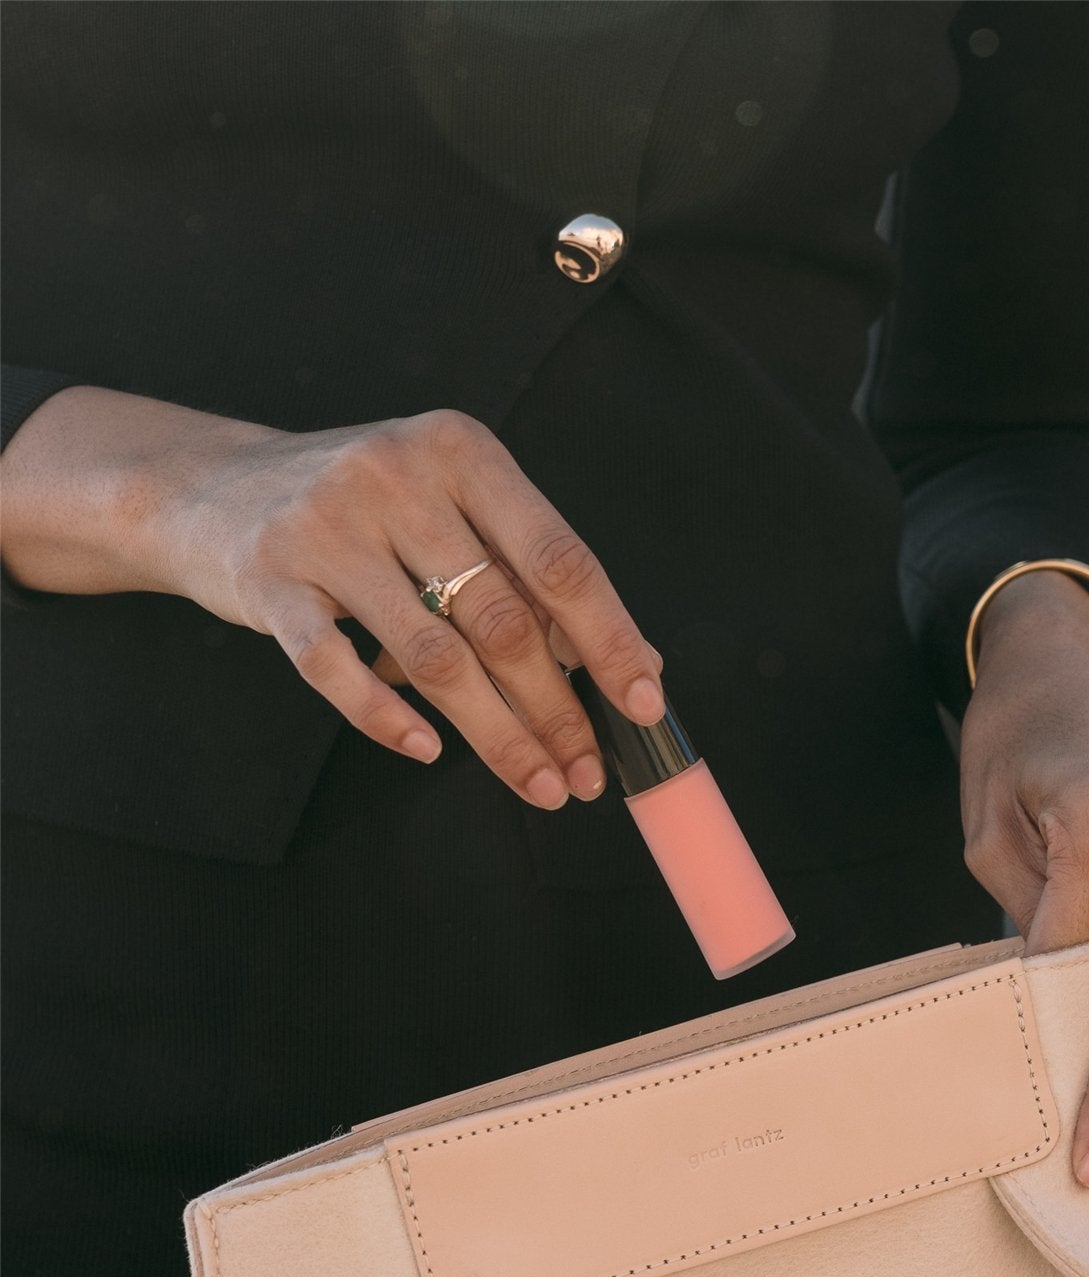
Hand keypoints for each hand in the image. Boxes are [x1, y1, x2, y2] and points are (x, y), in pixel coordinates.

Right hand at [0, 388, 663, 807]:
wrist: (212, 487)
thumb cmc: (365, 511)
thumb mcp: (451, 509)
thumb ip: (531, 573)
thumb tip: (636, 663)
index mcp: (461, 451)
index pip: (559, 559)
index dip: (612, 640)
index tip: (645, 706)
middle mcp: (397, 476)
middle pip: (503, 621)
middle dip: (558, 711)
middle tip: (585, 773)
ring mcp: (326, 526)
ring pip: (435, 658)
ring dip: (497, 736)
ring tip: (538, 784)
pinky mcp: (269, 580)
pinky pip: (337, 670)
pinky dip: (388, 721)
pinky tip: (429, 752)